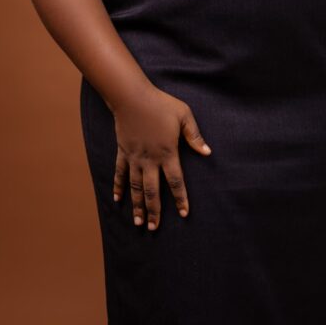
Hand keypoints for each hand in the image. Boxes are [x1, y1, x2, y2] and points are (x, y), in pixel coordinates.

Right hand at [112, 84, 211, 230]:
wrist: (132, 96)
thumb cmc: (161, 104)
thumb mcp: (184, 116)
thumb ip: (195, 136)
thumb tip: (207, 153)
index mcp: (167, 153)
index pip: (176, 181)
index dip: (181, 198)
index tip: (184, 214)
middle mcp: (150, 160)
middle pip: (152, 191)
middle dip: (155, 211)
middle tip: (155, 228)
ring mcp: (134, 157)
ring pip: (135, 187)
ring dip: (137, 205)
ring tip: (139, 222)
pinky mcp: (123, 152)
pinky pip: (120, 173)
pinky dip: (118, 187)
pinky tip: (117, 200)